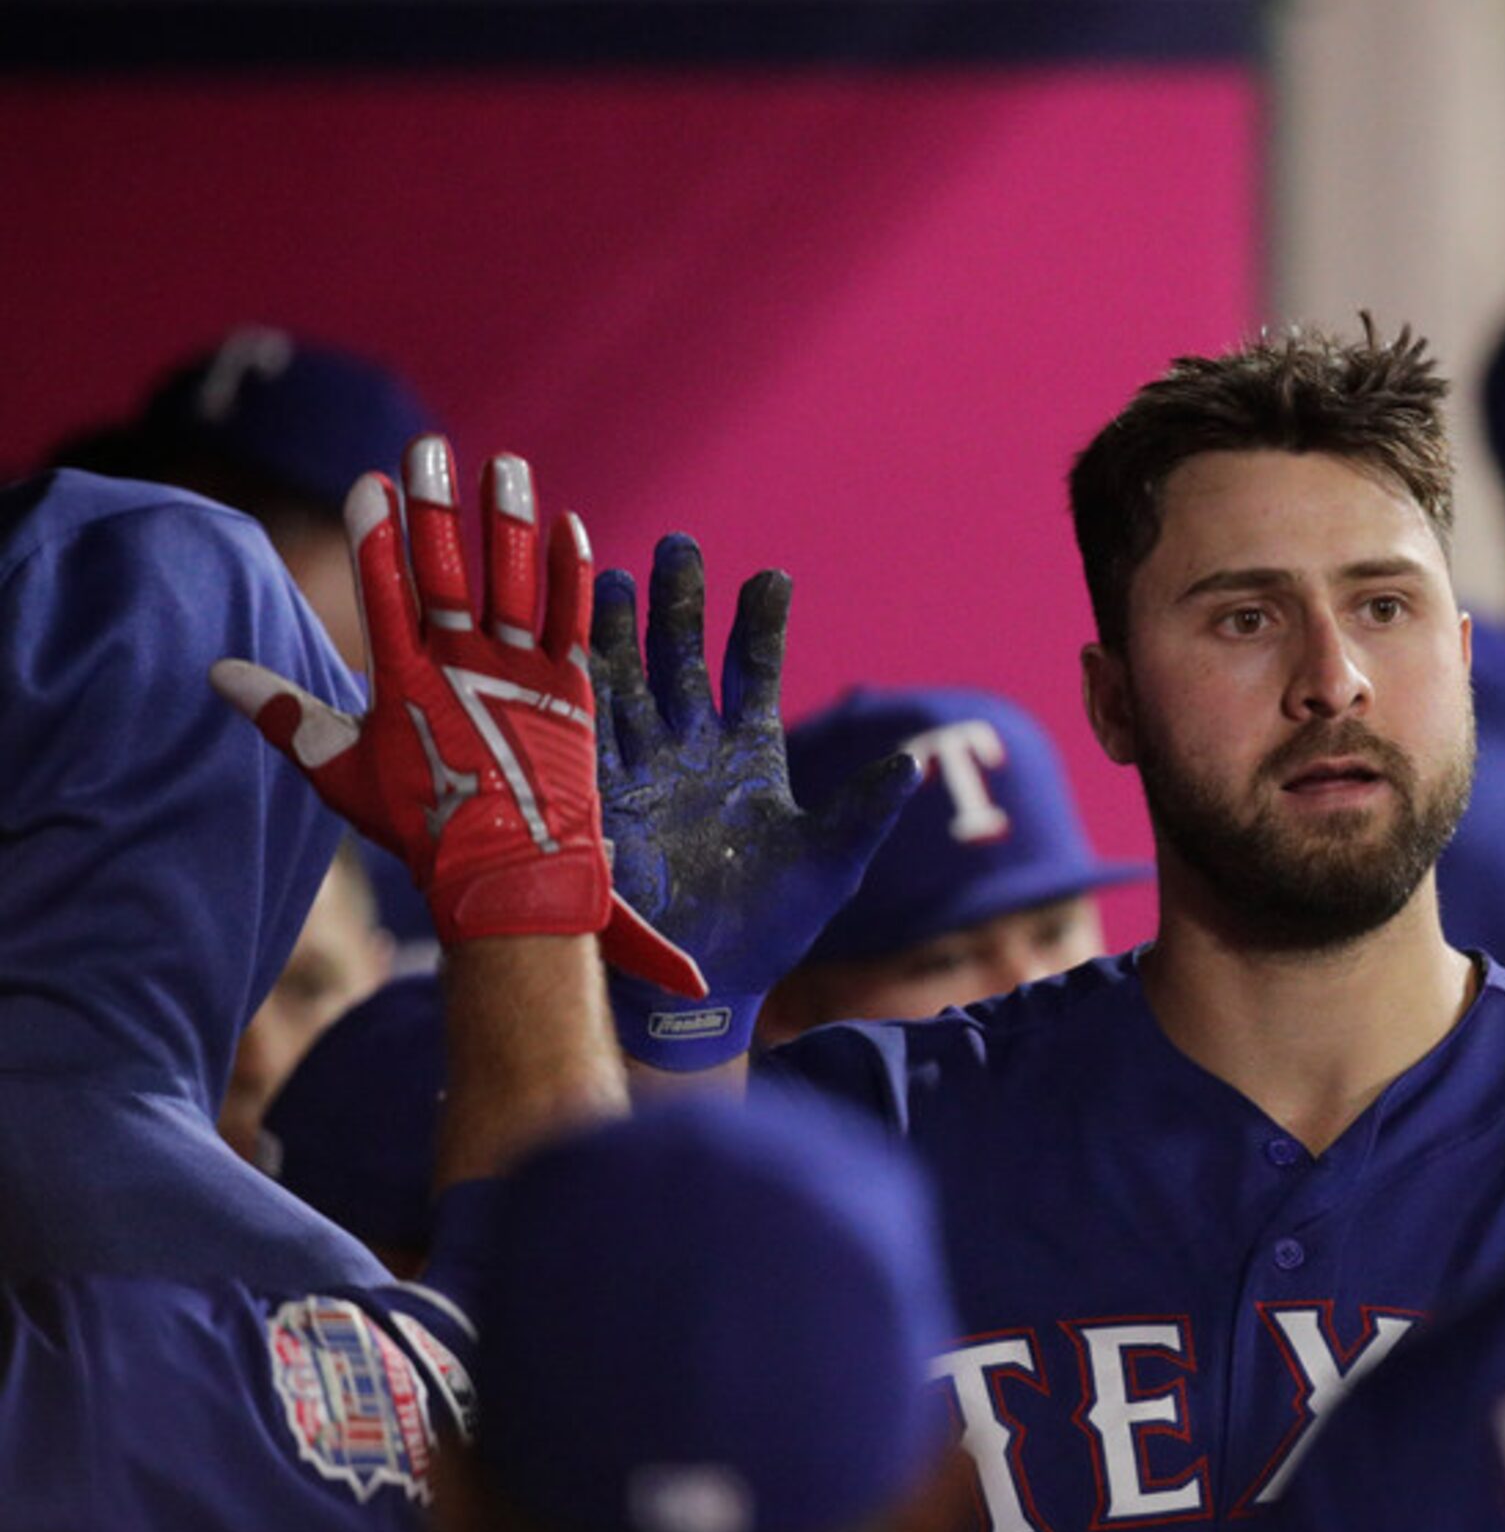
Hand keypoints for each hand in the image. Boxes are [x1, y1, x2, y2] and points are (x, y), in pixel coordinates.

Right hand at [211, 437, 702, 995]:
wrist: (511, 873)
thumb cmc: (420, 826)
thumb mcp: (341, 773)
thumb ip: (284, 716)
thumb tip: (216, 674)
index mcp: (404, 681)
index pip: (385, 590)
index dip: (376, 533)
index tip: (371, 481)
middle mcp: (462, 665)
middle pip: (446, 569)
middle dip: (436, 505)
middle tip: (430, 444)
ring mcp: (519, 673)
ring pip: (514, 580)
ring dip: (507, 517)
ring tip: (504, 463)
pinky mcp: (570, 689)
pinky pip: (573, 618)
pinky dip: (573, 571)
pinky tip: (571, 522)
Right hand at [593, 534, 918, 1069]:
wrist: (704, 987)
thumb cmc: (773, 929)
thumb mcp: (829, 863)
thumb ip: (862, 810)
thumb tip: (910, 765)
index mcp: (751, 758)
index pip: (755, 672)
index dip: (761, 626)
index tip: (771, 576)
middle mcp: (692, 751)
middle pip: (682, 658)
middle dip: (680, 603)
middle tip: (681, 544)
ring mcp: (642, 770)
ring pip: (627, 681)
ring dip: (620, 630)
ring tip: (617, 572)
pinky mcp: (599, 798)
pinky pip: (583, 730)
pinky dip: (575, 686)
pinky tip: (568, 639)